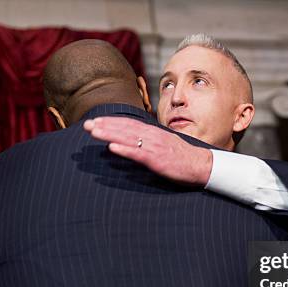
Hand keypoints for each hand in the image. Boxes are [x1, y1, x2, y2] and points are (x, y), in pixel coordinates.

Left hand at [83, 117, 212, 185]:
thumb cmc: (182, 157)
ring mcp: (154, 147)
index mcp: (153, 132)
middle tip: (86, 124)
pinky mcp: (157, 160)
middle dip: (105, 125)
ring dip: (109, 134)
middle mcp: (152, 136)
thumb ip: (149, 141)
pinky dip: (124, 150)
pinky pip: (138, 154)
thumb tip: (134, 141)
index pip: (129, 124)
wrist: (201, 165)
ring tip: (94, 131)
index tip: (95, 121)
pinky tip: (112, 148)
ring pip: (128, 138)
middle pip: (124, 128)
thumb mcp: (164, 143)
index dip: (111, 122)